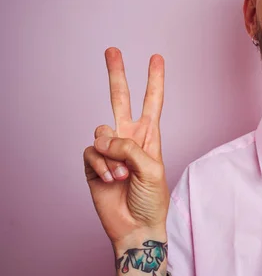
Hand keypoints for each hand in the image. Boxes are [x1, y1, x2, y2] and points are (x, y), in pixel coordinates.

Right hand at [83, 47, 168, 246]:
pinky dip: (101, 166)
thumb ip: (130, 147)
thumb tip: (106, 138)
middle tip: (112, 50)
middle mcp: (128, 137)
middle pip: (120, 98)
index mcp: (150, 136)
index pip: (152, 101)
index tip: (157, 58)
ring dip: (111, 155)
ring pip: (101, 131)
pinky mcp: (93, 163)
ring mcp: (110, 150)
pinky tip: (110, 179)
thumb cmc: (151, 199)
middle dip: (117, 74)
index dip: (154, 80)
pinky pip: (91, 152)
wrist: (136, 225)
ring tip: (122, 175)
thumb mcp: (152, 169)